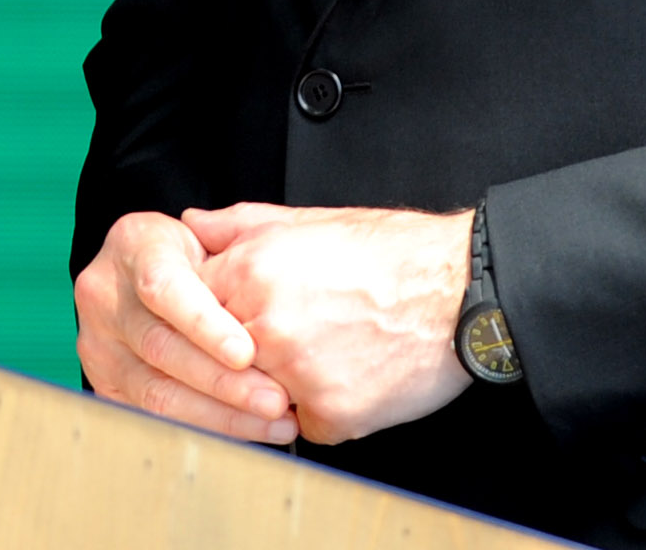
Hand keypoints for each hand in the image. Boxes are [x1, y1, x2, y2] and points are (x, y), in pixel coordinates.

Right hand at [73, 210, 299, 444]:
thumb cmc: (191, 252)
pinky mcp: (106, 384)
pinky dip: (207, 427)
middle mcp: (104, 295)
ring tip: (273, 423)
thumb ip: (232, 240)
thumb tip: (264, 266)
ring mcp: (99, 344)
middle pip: (161, 347)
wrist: (144, 271)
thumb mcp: (209, 232)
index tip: (246, 352)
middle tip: (275, 400)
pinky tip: (248, 430)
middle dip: (223, 382)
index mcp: (131, 245)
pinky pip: (157, 416)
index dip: (203, 323)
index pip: (162, 286)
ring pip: (158, 391)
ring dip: (221, 415)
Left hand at [191, 201, 475, 445]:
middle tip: (288, 337)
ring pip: (259, 396)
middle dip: (242, 354)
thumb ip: (238, 225)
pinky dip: (322, 409)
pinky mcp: (330, 415)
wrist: (456, 290)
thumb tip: (194, 226)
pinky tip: (351, 375)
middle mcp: (264, 326)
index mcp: (250, 272)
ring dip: (279, 383)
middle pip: (220, 360)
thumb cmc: (388, 253)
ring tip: (323, 350)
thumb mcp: (306, 220)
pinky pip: (304, 424)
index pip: (189, 309)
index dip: (207, 314)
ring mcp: (295, 376)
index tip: (228, 316)